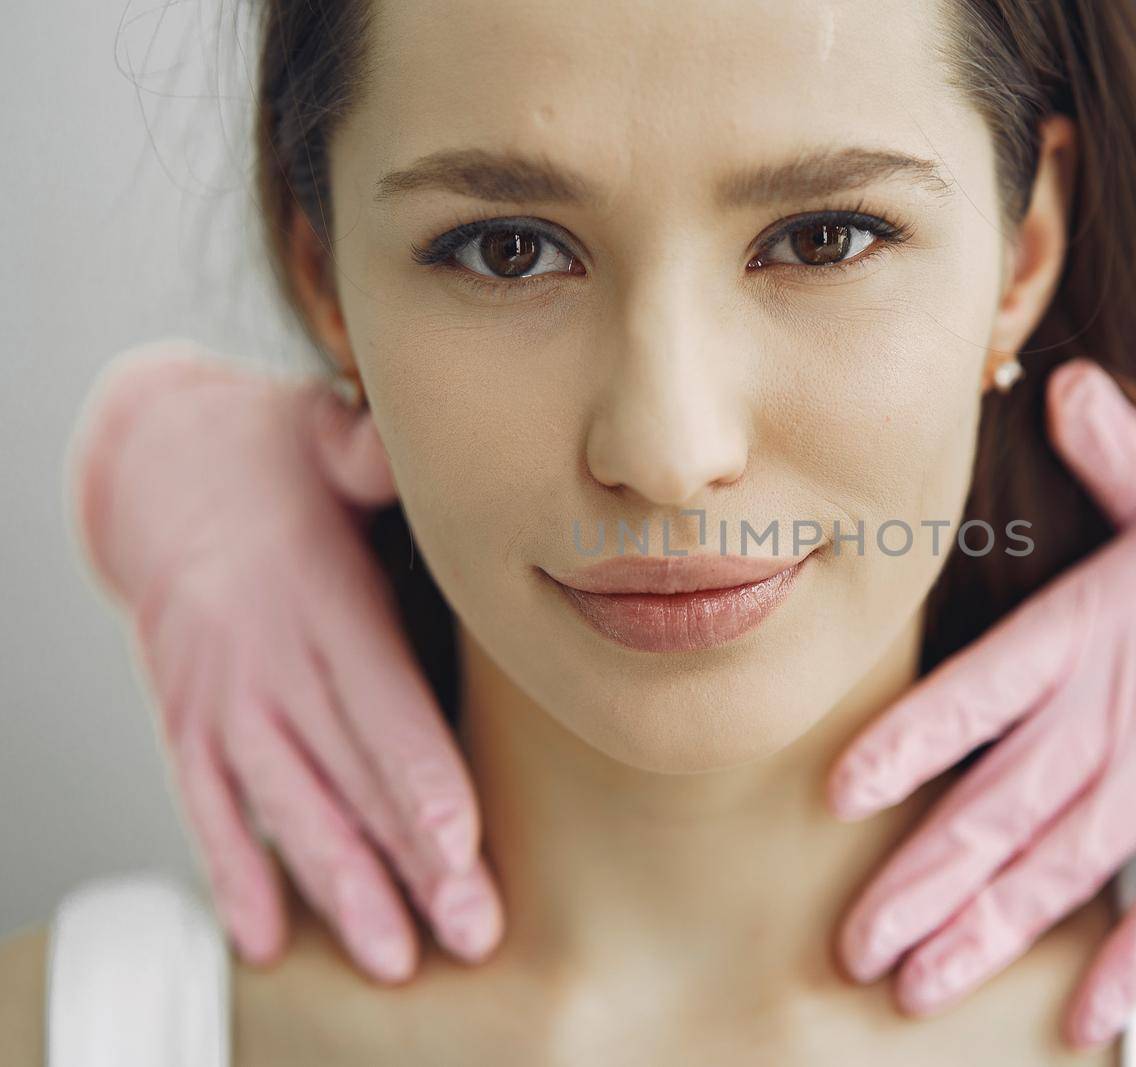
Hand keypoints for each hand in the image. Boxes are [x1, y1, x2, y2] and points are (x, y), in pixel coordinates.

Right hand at [67, 339, 503, 981]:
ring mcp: (220, 700)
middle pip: (346, 775)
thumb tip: (403, 450)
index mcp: (320, 599)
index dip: (418, 774)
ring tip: (396, 960)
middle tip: (469, 931)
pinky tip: (270, 940)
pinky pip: (207, 809)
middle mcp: (266, 662)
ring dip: (341, 888)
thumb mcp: (324, 434)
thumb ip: (368, 456)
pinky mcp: (187, 723)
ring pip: (284, 809)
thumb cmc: (277, 457)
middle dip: (408, 862)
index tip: (460, 844)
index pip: (377, 700)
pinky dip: (235, 874)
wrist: (156, 472)